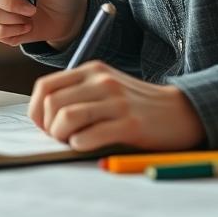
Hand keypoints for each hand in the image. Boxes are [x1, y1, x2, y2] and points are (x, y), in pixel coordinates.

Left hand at [29, 61, 204, 150]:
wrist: (181, 111)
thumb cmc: (136, 104)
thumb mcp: (106, 87)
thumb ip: (78, 93)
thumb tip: (43, 116)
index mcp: (92, 70)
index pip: (45, 86)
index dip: (36, 110)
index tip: (43, 126)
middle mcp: (102, 81)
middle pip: (52, 103)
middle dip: (47, 126)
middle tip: (58, 138)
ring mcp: (116, 102)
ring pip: (67, 117)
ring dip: (60, 136)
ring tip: (70, 142)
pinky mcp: (130, 124)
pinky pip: (89, 136)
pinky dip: (79, 145)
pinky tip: (86, 146)